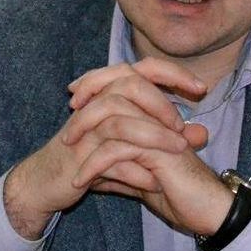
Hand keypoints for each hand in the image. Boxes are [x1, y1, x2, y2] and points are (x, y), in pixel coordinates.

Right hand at [3, 60, 205, 239]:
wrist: (48, 180)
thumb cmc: (94, 156)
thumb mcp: (136, 145)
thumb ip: (168, 137)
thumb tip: (203, 133)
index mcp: (112, 92)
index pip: (146, 68)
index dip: (174, 73)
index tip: (202, 88)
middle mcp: (98, 102)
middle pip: (131, 84)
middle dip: (162, 103)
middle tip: (182, 126)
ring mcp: (86, 128)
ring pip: (121, 120)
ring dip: (153, 135)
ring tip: (178, 150)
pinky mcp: (78, 156)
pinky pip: (108, 158)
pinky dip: (133, 171)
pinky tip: (153, 182)